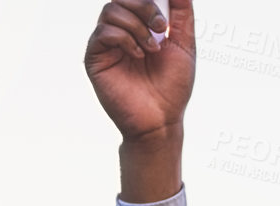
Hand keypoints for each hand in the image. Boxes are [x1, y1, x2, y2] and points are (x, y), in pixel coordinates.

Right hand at [84, 0, 193, 139]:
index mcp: (139, 24)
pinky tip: (139, 55)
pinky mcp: (95, 57)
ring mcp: (106, 43)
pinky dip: (125, 39)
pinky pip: (104, 32)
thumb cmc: (173, 86)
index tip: (163, 10)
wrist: (162, 119)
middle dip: (144, 6)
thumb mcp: (184, 44)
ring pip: (111, 11)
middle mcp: (120, 30)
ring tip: (153, 48)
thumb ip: (182, 15)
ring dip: (137, 26)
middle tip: (162, 27)